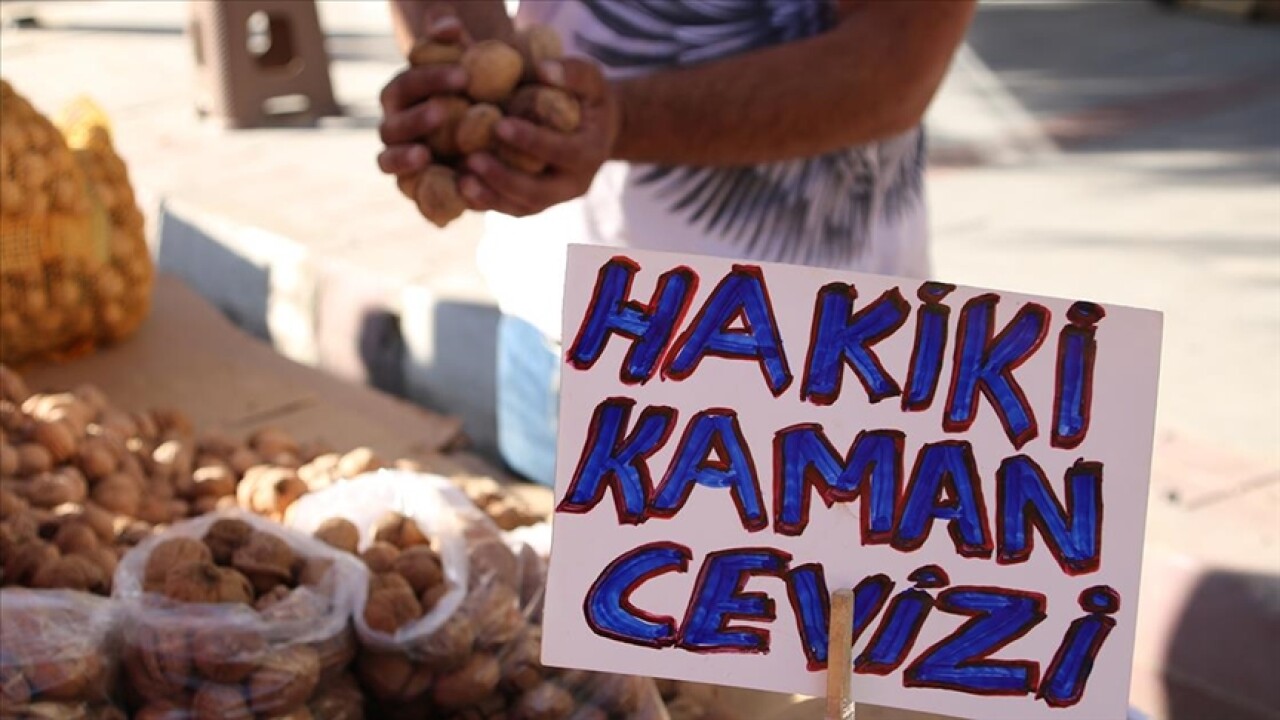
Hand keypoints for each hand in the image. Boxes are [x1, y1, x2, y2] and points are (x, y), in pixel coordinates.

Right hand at [376, 15, 469, 178]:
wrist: (488, 135)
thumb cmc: (476, 94)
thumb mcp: (472, 66)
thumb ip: (455, 44)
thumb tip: (448, 24)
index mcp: (401, 96)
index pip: (407, 84)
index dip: (431, 79)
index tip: (465, 75)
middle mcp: (394, 128)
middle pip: (393, 125)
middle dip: (415, 118)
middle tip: (443, 111)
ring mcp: (400, 160)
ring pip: (388, 161)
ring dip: (402, 158)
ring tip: (424, 154)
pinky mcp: (414, 188)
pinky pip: (408, 192)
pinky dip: (416, 192)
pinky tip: (436, 191)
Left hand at [458, 58, 620, 216]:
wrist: (596, 130)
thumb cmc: (589, 97)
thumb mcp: (591, 79)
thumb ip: (574, 72)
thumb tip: (544, 70)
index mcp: (590, 153)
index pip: (562, 152)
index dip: (531, 141)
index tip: (499, 126)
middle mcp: (574, 184)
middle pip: (539, 192)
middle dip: (504, 178)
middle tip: (472, 159)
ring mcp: (554, 199)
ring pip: (522, 207)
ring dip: (490, 196)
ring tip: (461, 179)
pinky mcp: (535, 203)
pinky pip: (509, 209)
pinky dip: (485, 201)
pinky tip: (460, 186)